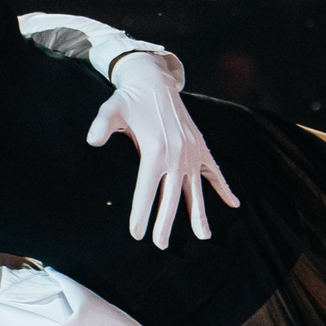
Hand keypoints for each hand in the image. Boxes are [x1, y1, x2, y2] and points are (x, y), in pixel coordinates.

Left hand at [87, 50, 239, 248]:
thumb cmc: (130, 99)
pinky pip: (214, 172)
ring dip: (198, 214)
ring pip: (195, 190)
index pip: (146, 191)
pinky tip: (234, 204)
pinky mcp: (200, 147)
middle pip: (171, 197)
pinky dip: (223, 187)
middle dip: (166, 223)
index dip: (141, 214)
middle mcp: (176, 154)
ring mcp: (191, 152)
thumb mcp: (112, 109)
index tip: (137, 234)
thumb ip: (102, 125)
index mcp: (155, 150)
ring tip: (203, 237)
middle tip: (160, 244)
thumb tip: (91, 140)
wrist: (155, 81)